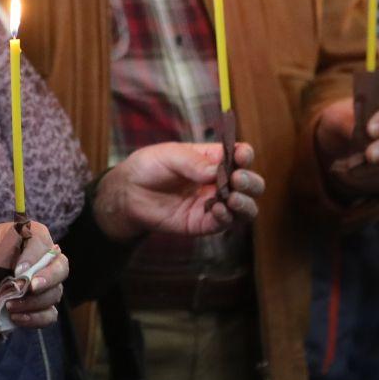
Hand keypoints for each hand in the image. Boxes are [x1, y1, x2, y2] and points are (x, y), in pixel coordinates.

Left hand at [0, 223, 68, 330]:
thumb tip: (18, 269)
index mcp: (33, 237)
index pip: (43, 245)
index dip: (33, 259)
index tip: (17, 271)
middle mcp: (43, 260)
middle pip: (61, 269)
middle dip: (47, 280)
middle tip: (30, 288)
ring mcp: (41, 284)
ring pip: (55, 294)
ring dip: (34, 302)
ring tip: (10, 306)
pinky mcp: (35, 305)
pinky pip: (48, 314)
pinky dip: (35, 318)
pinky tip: (16, 318)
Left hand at [94, 141, 261, 240]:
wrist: (128, 193)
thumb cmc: (148, 167)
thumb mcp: (169, 155)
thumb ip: (193, 162)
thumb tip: (217, 170)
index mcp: (213, 159)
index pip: (240, 156)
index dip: (245, 155)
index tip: (242, 157)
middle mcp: (218, 181)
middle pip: (250, 184)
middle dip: (250, 182)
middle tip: (238, 180)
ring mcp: (213, 203)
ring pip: (245, 207)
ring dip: (245, 203)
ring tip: (232, 198)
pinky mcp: (204, 223)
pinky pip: (224, 223)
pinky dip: (225, 217)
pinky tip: (215, 209)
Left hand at [313, 90, 378, 197]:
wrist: (338, 147)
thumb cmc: (340, 124)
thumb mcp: (336, 119)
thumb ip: (347, 123)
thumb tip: (360, 134)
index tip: (370, 131)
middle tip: (369, 156)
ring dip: (372, 166)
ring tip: (346, 166)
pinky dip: (367, 178)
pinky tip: (348, 173)